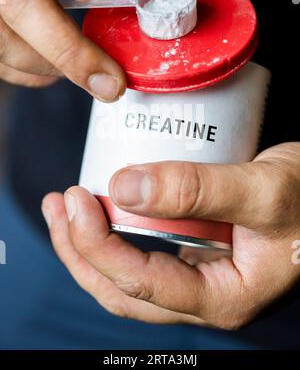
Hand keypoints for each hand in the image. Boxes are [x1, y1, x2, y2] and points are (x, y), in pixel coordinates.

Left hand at [42, 142, 299, 328]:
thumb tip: (124, 188)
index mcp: (222, 298)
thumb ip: (197, 191)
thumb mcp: (261, 190)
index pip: (141, 283)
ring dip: (90, 245)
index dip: (97, 244)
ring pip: (128, 277)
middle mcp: (205, 296)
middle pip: (123, 290)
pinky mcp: (197, 254)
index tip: (74, 200)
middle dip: (80, 251)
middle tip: (59, 206)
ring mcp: (199, 277)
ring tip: (66, 208)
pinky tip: (105, 206)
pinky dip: (116, 234)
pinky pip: (144, 253)